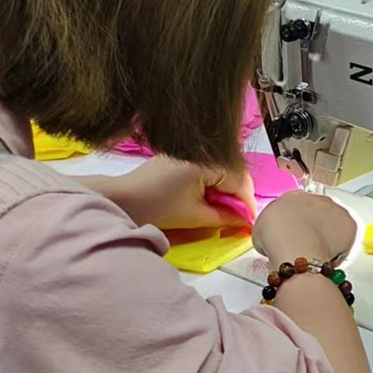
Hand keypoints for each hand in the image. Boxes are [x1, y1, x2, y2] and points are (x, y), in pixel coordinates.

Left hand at [84, 156, 255, 230]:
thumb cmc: (157, 208)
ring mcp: (188, 151)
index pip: (239, 180)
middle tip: (238, 217)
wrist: (121, 200)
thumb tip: (244, 222)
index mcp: (206, 162)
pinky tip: (207, 199)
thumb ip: (225, 217)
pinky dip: (211, 183)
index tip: (250, 220)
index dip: (247, 202)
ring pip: (220, 170)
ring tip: (223, 211)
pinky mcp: (179, 156)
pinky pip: (205, 167)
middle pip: (232, 172)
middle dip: (237, 195)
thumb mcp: (195, 216)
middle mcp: (200, 151)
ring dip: (225, 189)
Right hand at [254, 191, 357, 264]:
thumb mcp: (260, 230)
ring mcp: (334, 209)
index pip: (296, 208)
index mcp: (292, 196)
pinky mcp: (349, 223)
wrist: (295, 244)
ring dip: (328, 238)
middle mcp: (315, 198)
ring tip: (317, 256)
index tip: (294, 237)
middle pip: (317, 214)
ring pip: (333, 225)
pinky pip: (347, 237)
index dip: (295, 226)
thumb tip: (272, 240)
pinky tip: (329, 258)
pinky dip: (341, 249)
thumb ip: (270, 230)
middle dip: (313, 230)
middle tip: (306, 248)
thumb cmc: (277, 237)